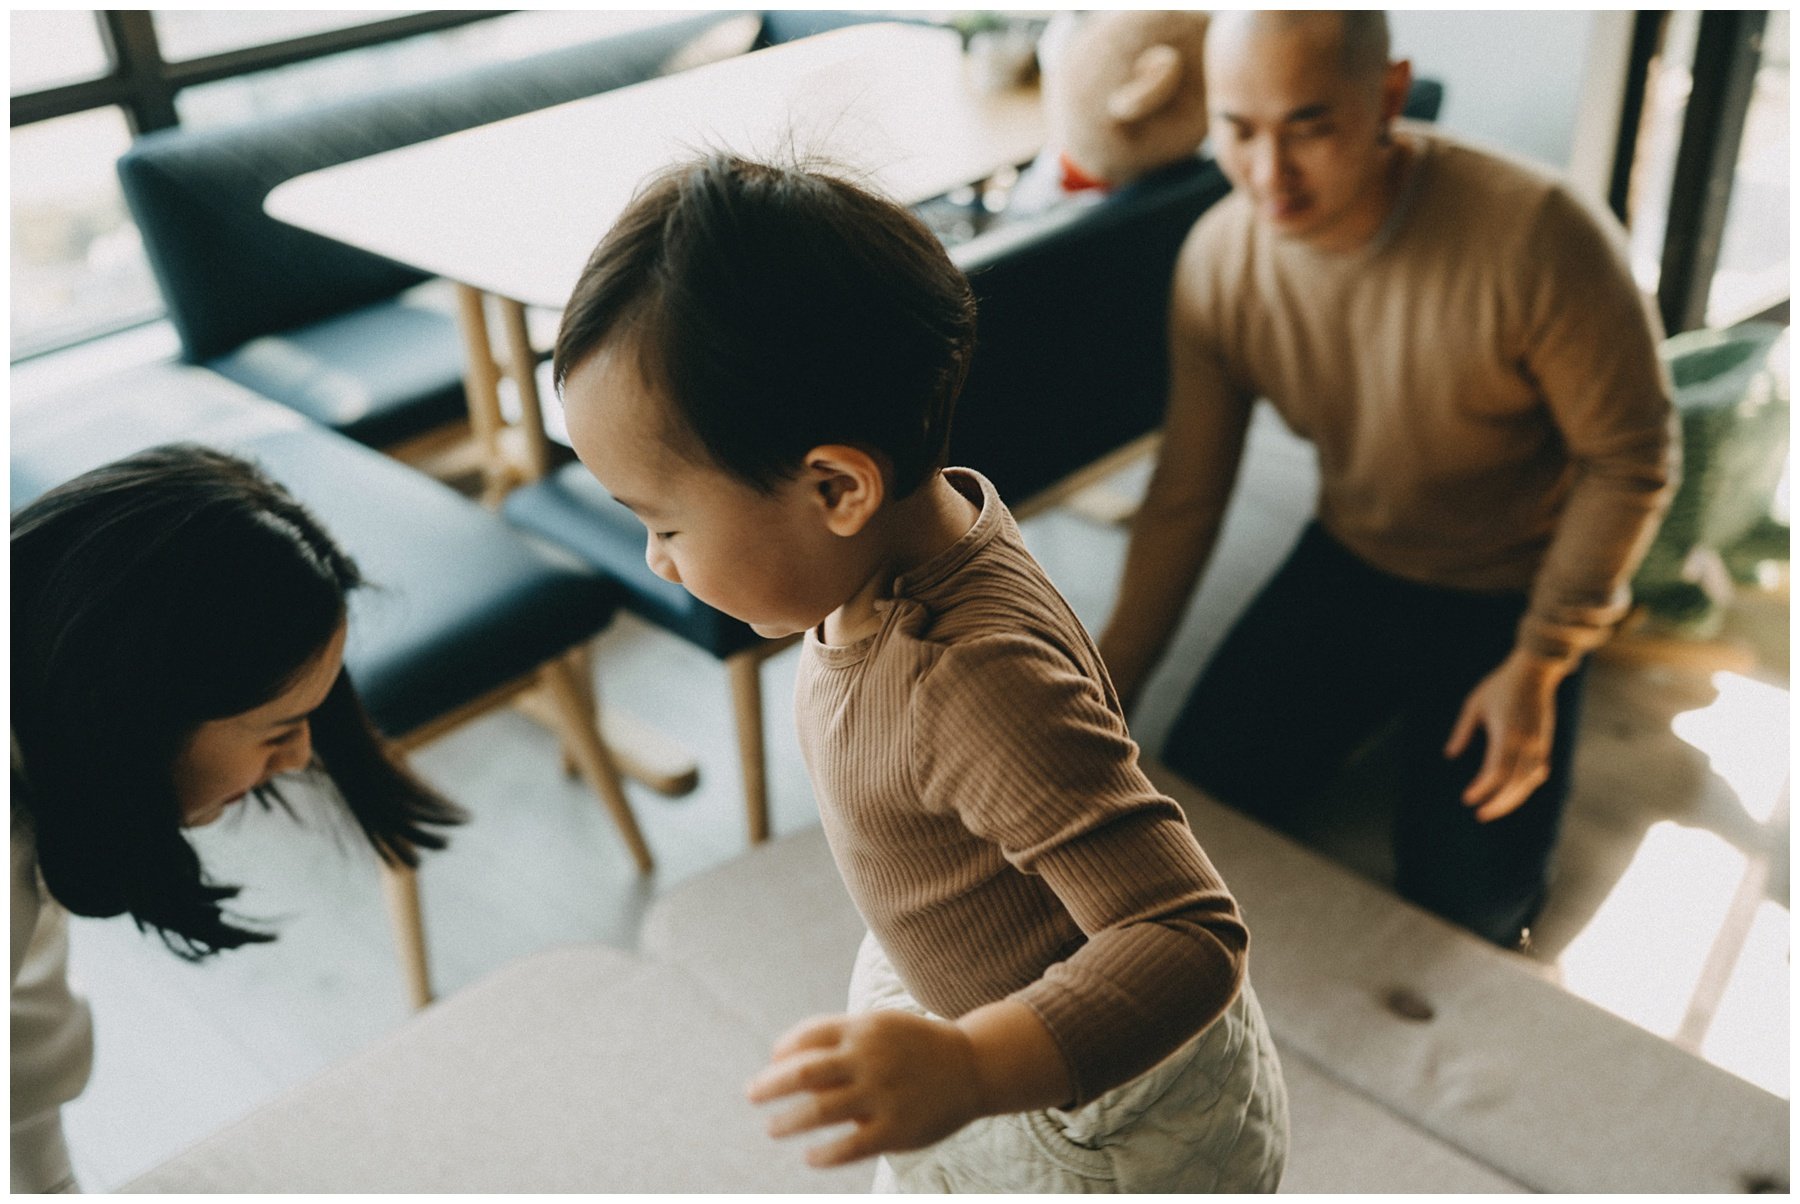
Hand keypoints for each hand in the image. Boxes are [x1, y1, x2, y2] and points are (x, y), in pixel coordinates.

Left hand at [746, 1010, 984, 1167]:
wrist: (974, 1066)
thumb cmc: (915, 1047)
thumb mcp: (881, 1028)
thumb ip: (839, 1039)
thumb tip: (782, 1058)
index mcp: (864, 1029)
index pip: (807, 1036)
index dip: (783, 1050)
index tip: (772, 1063)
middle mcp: (869, 1059)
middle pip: (803, 1072)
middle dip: (770, 1085)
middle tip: (751, 1094)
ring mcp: (882, 1095)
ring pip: (819, 1111)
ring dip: (788, 1121)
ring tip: (773, 1128)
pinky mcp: (896, 1129)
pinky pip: (849, 1146)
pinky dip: (824, 1154)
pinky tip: (810, 1156)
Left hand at [1445, 650, 1567, 822]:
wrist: (1536, 670)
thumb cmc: (1501, 685)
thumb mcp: (1474, 705)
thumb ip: (1462, 731)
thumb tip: (1450, 755)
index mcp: (1507, 734)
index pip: (1496, 771)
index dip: (1482, 789)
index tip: (1467, 799)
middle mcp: (1527, 742)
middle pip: (1514, 783)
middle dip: (1498, 803)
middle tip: (1480, 815)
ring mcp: (1540, 744)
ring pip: (1528, 782)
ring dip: (1512, 799)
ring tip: (1494, 808)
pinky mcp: (1546, 742)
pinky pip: (1538, 772)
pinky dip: (1526, 786)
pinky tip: (1513, 792)